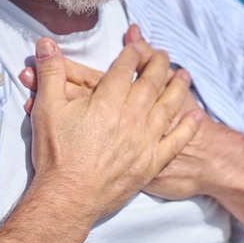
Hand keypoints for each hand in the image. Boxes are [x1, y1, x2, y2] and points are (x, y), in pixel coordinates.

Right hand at [27, 30, 201, 222]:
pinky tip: (197, 116)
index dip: (131, 54)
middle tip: (164, 53)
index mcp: (107, 101)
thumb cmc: (56, 154)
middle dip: (158, 65)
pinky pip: (176, 142)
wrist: (67, 199)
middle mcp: (130, 117)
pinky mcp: (151, 163)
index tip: (137, 46)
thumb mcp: (47, 108)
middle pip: (150, 83)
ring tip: (185, 74)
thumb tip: (45, 43)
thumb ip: (50, 72)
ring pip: (167, 107)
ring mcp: (144, 141)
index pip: (124, 69)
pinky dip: (188, 128)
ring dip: (178, 88)